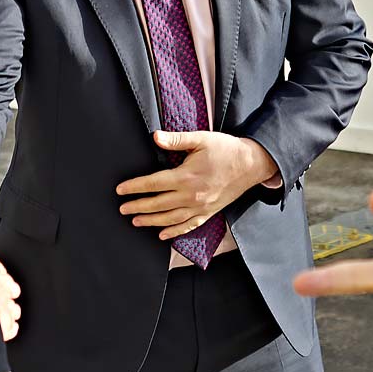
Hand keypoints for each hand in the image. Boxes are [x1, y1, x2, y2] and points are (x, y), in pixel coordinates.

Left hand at [116, 131, 276, 240]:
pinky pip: (189, 226)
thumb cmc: (226, 149)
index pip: (154, 184)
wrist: (252, 164)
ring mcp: (201, 207)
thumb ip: (176, 139)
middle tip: (122, 209)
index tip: (121, 190)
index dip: (135, 187)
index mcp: (187, 176)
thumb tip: (154, 136)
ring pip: (171, 218)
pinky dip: (175, 232)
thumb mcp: (201, 139)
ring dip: (151, 221)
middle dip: (138, 206)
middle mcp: (192, 195)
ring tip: (136, 221)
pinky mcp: (209, 212)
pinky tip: (163, 235)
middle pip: (158, 204)